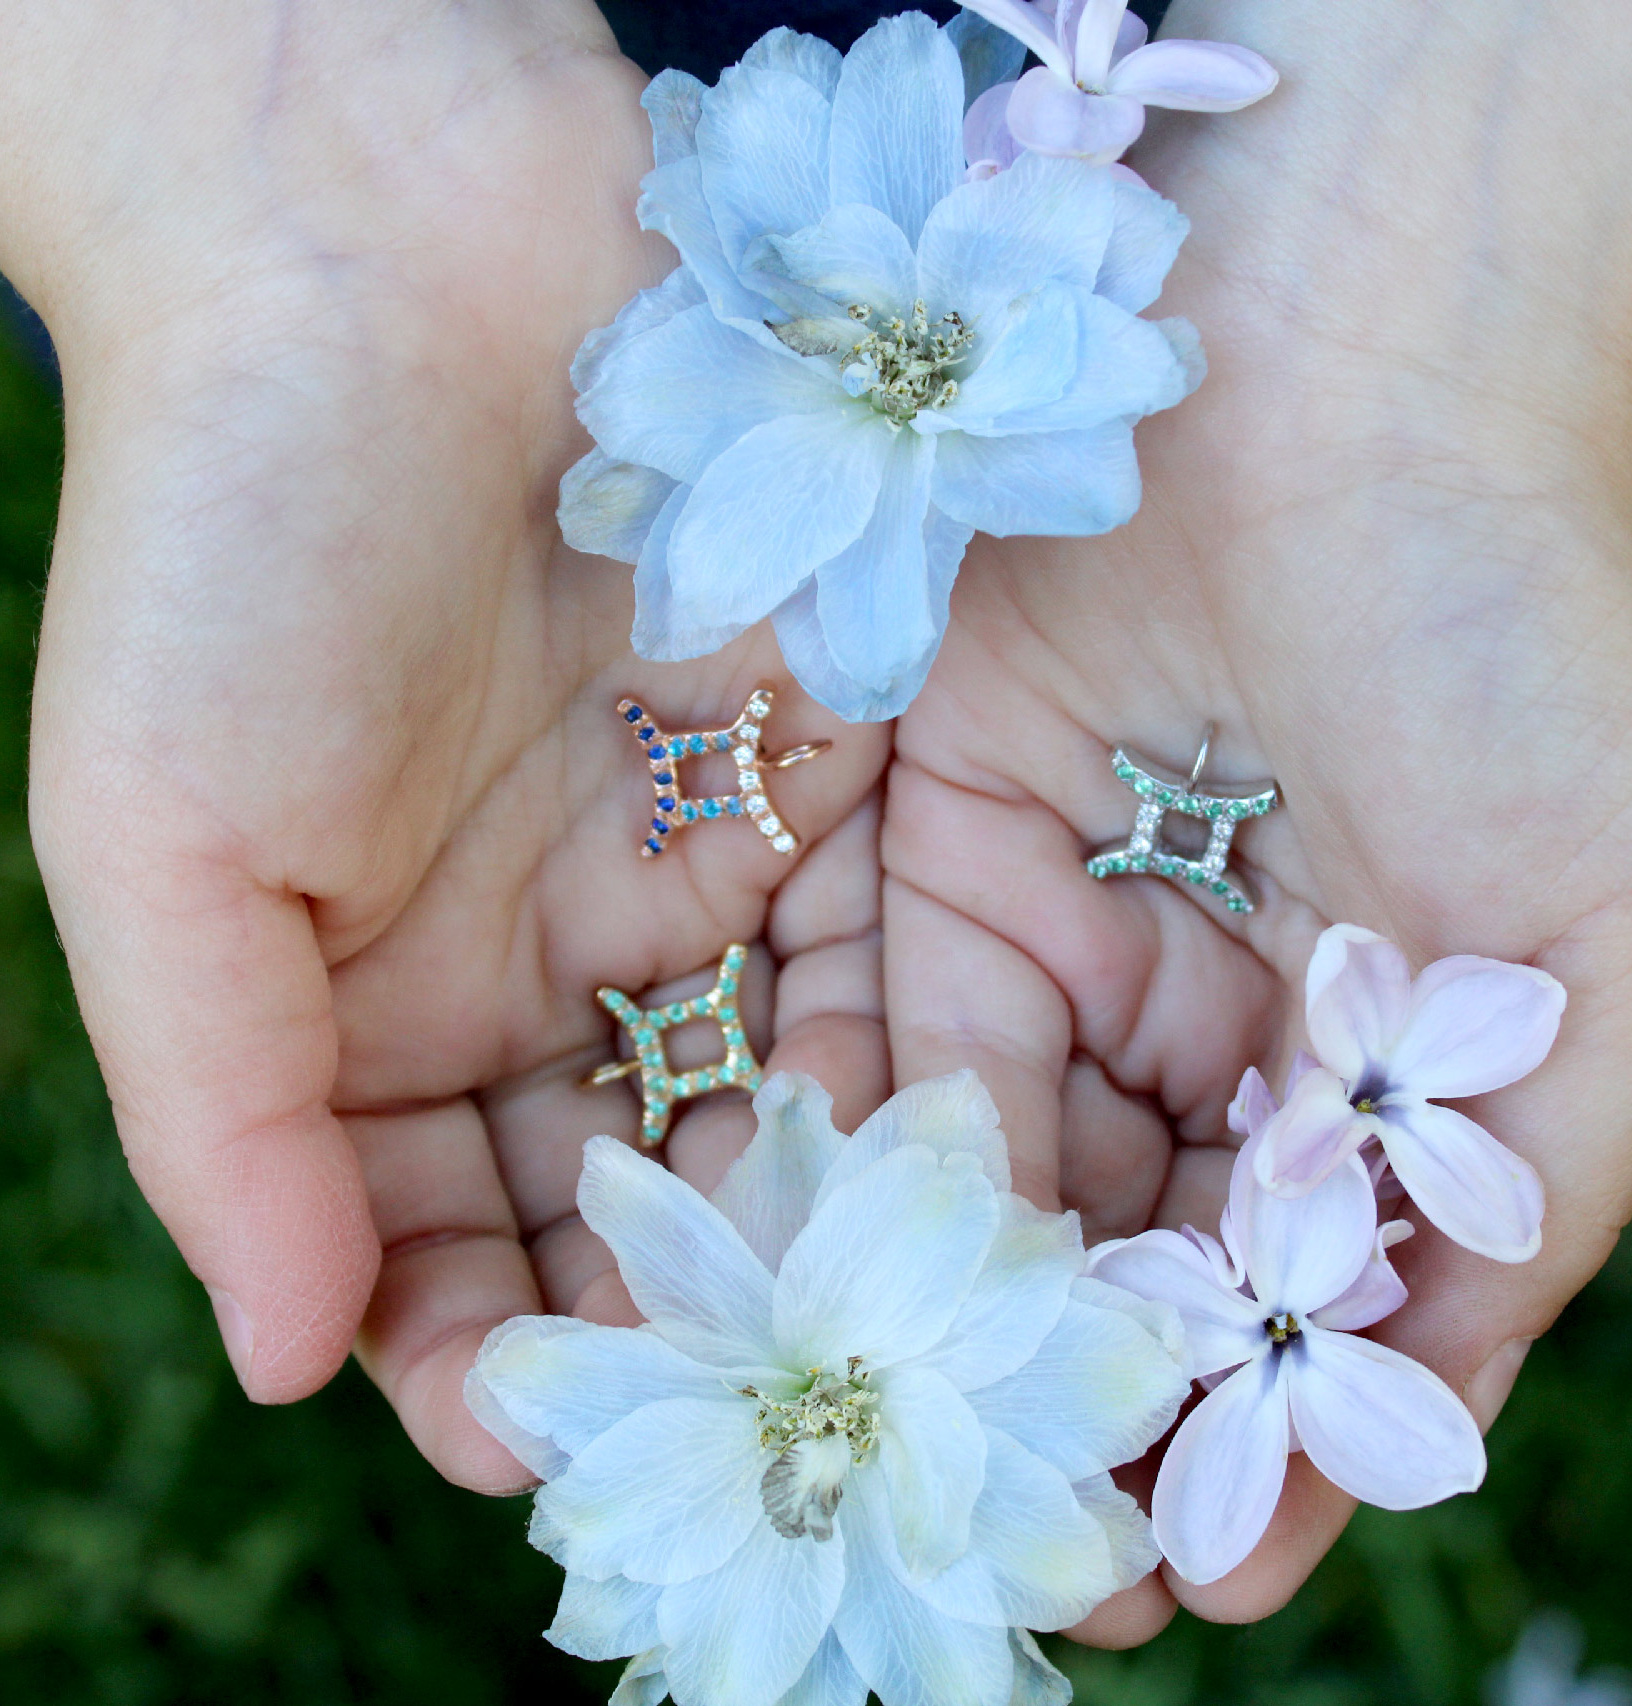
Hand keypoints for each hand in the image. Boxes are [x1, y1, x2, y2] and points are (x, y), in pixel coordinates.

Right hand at [16, 1, 888, 1489]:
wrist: (390, 249)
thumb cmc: (231, 539)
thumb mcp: (165, 846)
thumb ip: (221, 1114)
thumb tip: (286, 1362)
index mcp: (377, 1011)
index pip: (433, 1242)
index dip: (473, 1357)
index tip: (540, 1455)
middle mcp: (551, 968)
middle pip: (629, 1197)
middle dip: (687, 1317)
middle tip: (777, 1432)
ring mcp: (699, 874)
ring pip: (776, 1101)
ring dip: (828, 1223)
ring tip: (904, 1342)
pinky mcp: (828, 775)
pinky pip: (883, 953)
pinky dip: (917, 1063)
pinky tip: (970, 1162)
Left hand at [885, 0, 1631, 1642]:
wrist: (1344, 353)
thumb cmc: (1517, 630)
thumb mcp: (1594, 950)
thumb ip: (1514, 1200)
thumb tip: (1409, 1431)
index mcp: (1357, 1061)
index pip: (1276, 1293)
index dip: (1224, 1444)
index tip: (1157, 1589)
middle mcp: (1195, 1014)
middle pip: (1111, 1250)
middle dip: (1055, 1401)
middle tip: (986, 1565)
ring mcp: (1052, 930)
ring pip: (983, 1170)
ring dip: (937, 1311)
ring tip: (881, 1457)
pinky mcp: (925, 841)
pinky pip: (883, 1034)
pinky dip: (863, 1158)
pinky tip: (830, 1279)